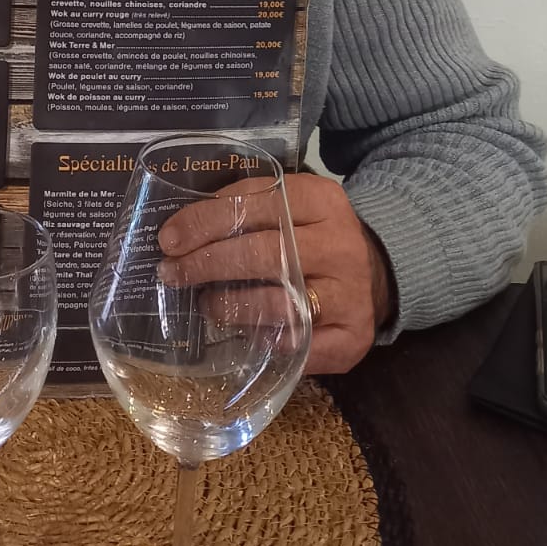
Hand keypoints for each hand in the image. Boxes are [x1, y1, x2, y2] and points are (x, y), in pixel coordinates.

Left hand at [156, 173, 393, 373]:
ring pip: (280, 302)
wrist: (376, 272)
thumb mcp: (290, 205)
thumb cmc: (312, 236)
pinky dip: (264, 340)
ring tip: (206, 304)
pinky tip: (244, 334)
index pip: (257, 203)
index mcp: (322, 200)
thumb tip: (179, 229)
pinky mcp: (353, 337)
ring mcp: (350, 294)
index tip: (170, 238)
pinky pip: (299, 345)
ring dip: (231, 305)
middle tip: (173, 273)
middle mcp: (340, 245)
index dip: (207, 220)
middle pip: (264, 253)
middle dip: (208, 263)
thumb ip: (245, 207)